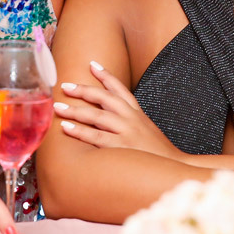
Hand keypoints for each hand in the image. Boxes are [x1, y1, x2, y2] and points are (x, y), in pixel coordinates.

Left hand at [55, 60, 181, 159]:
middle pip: (105, 98)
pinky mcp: (122, 148)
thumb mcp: (147, 131)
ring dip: (75, 109)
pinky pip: (96, 137)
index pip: (121, 89)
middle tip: (66, 85)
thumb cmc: (158, 154)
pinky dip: (79, 131)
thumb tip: (112, 119)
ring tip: (58, 105)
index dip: (106, 75)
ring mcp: (127, 132)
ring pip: (97, 115)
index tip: (92, 64)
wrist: (175, 168)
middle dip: (84, 90)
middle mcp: (132, 119)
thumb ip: (132, 123)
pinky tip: (65, 126)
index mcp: (138, 114)